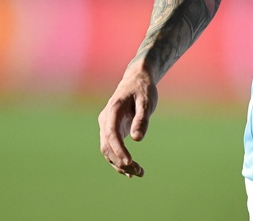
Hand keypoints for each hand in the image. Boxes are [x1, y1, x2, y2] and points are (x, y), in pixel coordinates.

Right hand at [98, 62, 158, 177]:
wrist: (137, 79)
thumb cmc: (143, 88)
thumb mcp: (146, 101)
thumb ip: (142, 118)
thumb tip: (137, 139)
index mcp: (113, 110)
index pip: (111, 134)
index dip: (119, 149)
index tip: (129, 161)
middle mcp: (106, 119)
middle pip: (107, 146)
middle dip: (120, 161)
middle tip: (139, 171)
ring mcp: (107, 125)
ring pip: (108, 150)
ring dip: (120, 163)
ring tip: (139, 173)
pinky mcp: (112, 130)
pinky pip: (112, 148)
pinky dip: (119, 160)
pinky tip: (130, 170)